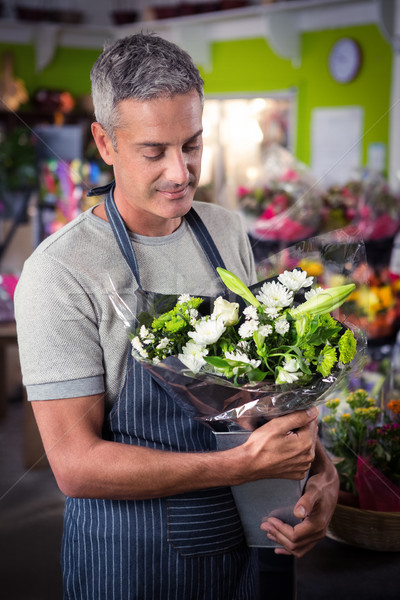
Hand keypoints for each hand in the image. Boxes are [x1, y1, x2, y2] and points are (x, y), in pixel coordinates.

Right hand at [240, 407, 318, 482]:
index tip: (287, 420)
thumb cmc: (260, 445)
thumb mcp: (277, 425)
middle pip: (310, 434)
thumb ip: (298, 417)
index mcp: (305, 443)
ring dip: (298, 440)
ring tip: (282, 441)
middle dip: (300, 429)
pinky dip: (296, 452)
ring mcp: (303, 467)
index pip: (312, 422)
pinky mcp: (298, 473)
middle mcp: (308, 457)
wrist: (249, 464)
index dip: (299, 417)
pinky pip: (302, 457)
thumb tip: (314, 411)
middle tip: (283, 431)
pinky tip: (284, 451)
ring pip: (307, 445)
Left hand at [260, 438, 338, 556]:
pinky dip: (289, 549)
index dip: (280, 530)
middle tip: (263, 526)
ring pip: (297, 548)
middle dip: (277, 536)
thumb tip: (297, 513)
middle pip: (294, 544)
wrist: (330, 484)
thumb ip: (306, 501)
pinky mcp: (314, 533)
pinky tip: (279, 548)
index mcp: (318, 524)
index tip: (269, 520)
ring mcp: (317, 535)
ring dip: (282, 542)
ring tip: (269, 534)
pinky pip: (302, 547)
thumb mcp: (314, 489)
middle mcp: (319, 533)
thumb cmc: (321, 485)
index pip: (295, 535)